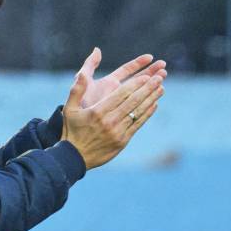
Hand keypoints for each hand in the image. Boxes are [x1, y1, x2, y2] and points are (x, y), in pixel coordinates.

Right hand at [61, 51, 164, 169]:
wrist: (74, 157)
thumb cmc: (72, 130)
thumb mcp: (69, 109)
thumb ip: (77, 90)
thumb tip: (82, 74)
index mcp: (97, 112)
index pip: (120, 95)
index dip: (135, 84)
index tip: (146, 76)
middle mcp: (109, 121)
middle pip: (133, 101)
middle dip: (147, 88)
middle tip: (159, 78)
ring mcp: (117, 132)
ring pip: (138, 112)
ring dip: (151, 99)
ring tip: (161, 88)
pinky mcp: (122, 141)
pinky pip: (138, 125)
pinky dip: (147, 114)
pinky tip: (154, 105)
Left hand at [79, 48, 166, 110]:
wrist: (79, 129)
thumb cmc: (79, 104)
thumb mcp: (81, 83)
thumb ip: (89, 66)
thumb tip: (97, 50)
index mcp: (109, 82)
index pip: (127, 70)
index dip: (139, 63)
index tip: (151, 57)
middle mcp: (117, 92)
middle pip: (137, 79)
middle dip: (151, 72)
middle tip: (164, 67)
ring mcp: (122, 104)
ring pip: (140, 92)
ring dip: (152, 85)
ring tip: (163, 79)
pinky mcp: (125, 116)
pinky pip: (139, 107)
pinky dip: (148, 102)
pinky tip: (157, 97)